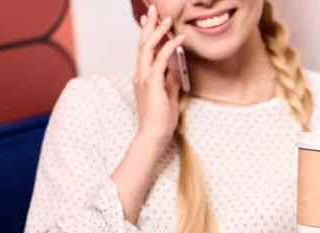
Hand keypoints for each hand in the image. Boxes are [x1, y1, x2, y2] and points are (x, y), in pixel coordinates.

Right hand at [133, 5, 185, 146]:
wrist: (154, 134)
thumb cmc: (161, 119)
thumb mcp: (169, 95)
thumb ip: (170, 81)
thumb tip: (176, 69)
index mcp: (142, 77)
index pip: (144, 51)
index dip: (147, 34)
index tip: (150, 20)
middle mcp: (140, 75)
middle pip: (143, 44)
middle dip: (149, 25)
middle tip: (154, 10)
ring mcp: (144, 78)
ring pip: (149, 48)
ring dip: (158, 31)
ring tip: (167, 18)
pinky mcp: (152, 83)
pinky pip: (161, 59)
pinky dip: (170, 47)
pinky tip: (179, 38)